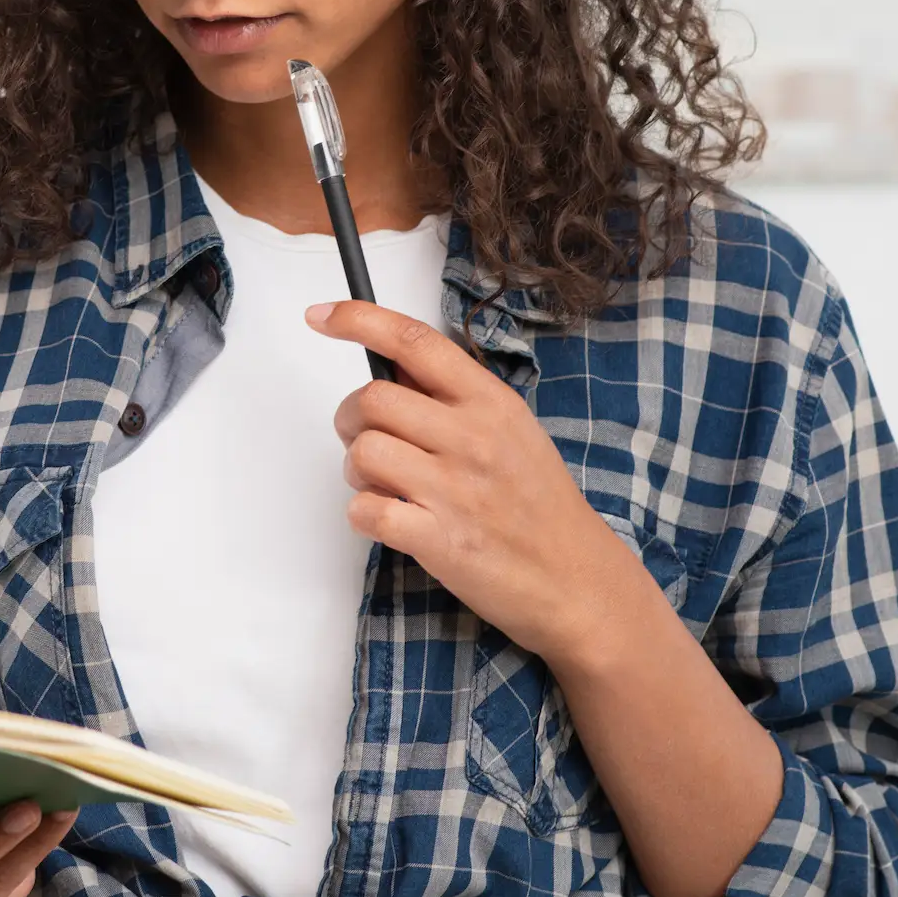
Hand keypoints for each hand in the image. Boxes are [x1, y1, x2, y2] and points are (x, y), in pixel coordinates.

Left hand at [304, 298, 646, 666]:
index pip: (414, 341)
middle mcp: (472, 437)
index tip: (321, 316)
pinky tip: (390, 520)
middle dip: (350, 420)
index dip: (358, 320)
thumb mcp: (512, 430)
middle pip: (371, 399)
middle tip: (365, 441)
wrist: (576, 580)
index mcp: (490, 401)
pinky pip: (366, 511)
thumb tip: (390, 371)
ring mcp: (455, 489)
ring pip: (362, 453)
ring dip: (356, 472)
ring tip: (385, 487)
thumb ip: (454, 399)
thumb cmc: (538, 504)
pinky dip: (363, 515)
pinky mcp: (439, 539)